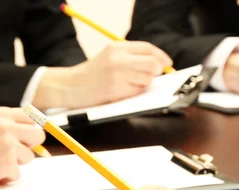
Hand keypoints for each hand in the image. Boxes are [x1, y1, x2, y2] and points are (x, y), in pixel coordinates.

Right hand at [0, 107, 44, 189]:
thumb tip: (20, 130)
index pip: (30, 117)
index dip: (29, 130)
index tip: (27, 139)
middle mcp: (6, 125)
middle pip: (38, 135)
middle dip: (29, 147)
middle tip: (14, 155)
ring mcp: (8, 144)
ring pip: (29, 158)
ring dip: (15, 165)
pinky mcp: (8, 162)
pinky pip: (17, 174)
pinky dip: (5, 178)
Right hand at [34, 41, 172, 108]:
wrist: (70, 86)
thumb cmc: (92, 73)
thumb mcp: (108, 56)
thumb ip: (130, 56)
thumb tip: (157, 63)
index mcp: (116, 48)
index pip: (147, 49)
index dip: (161, 56)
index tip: (167, 63)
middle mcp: (118, 60)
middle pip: (152, 64)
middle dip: (156, 71)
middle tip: (150, 75)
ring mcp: (117, 76)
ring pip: (147, 80)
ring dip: (144, 83)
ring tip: (129, 84)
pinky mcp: (116, 91)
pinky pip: (137, 92)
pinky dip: (135, 93)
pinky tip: (123, 91)